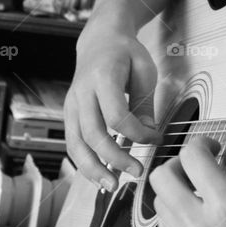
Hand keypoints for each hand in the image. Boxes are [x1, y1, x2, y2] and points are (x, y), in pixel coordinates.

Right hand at [65, 24, 160, 191]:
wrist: (99, 40)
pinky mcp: (68, 115)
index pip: (116, 115)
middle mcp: (81, 92)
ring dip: (94, 169)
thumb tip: (147, 134)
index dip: (137, 133)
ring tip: (113, 186)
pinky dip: (84, 164)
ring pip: (76, 144)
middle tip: (137, 173)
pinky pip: (72, 144)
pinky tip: (100, 177)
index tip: (156, 138)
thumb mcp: (145, 70)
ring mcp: (71, 105)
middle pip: (93, 134)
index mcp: (102, 76)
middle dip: (115, 158)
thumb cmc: (126, 54)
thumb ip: (145, 103)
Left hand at [149, 137, 225, 226]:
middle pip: (161, 179)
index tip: (215, 148)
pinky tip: (199, 219)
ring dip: (176, 193)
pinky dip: (176, 220)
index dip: (202, 143)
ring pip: (160, 207)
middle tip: (200, 167)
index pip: (192, 158)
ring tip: (200, 193)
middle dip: (180, 165)